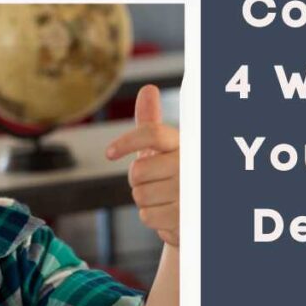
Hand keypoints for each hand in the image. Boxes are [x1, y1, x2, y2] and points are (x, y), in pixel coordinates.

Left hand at [106, 85, 179, 247]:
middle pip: (138, 170)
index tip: (109, 153)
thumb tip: (148, 89)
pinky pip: (147, 215)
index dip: (127, 141)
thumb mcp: (163, 148)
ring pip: (140, 194)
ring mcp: (190, 191)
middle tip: (154, 181)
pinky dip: (152, 216)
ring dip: (145, 199)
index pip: (153, 133)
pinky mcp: (185, 216)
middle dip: (137, 179)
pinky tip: (167, 212)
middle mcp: (191, 164)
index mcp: (185, 143)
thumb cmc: (174, 174)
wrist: (195, 211)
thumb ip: (152, 122)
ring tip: (163, 198)